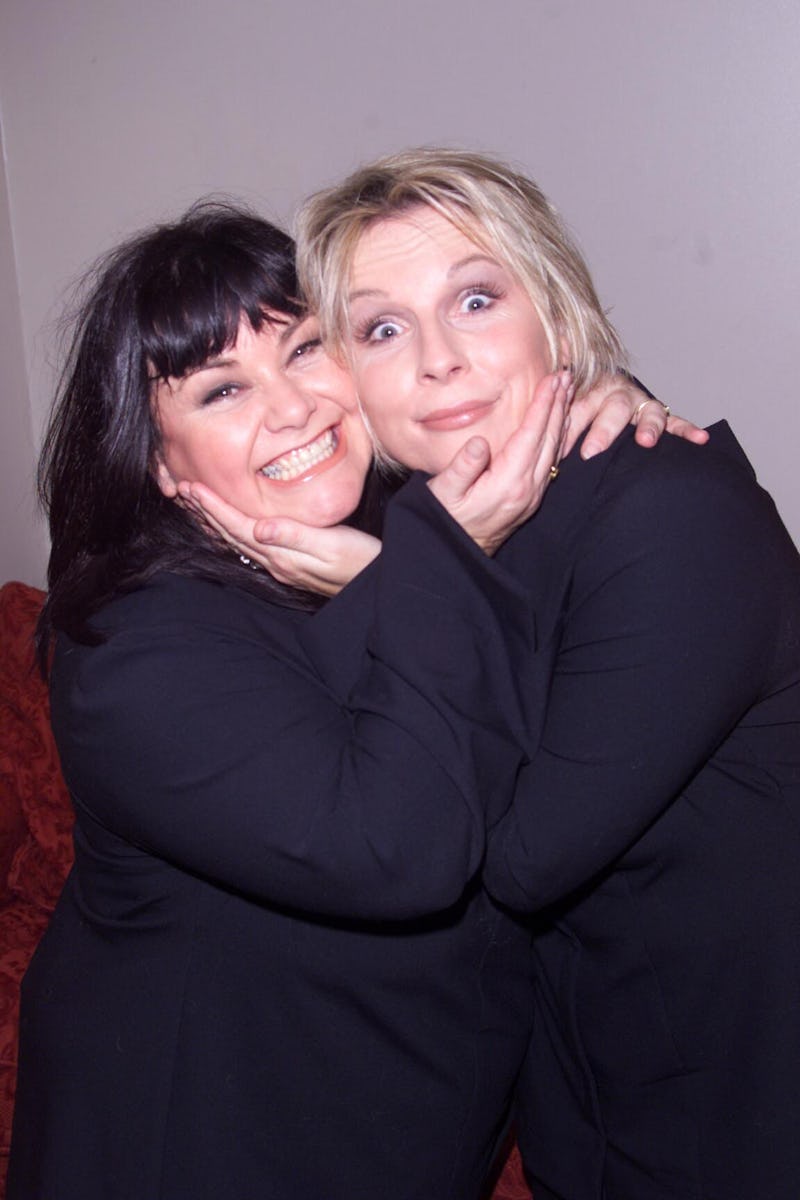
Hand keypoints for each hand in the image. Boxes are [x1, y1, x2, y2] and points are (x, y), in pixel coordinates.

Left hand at [177, 482, 380, 595]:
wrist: (375, 589)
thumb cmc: (360, 561)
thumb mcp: (330, 546)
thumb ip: (294, 536)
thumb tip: (258, 529)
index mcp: (281, 554)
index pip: (238, 526)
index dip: (214, 507)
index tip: (192, 487)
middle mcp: (275, 562)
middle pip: (230, 534)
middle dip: (205, 511)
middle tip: (181, 488)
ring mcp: (281, 565)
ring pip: (237, 541)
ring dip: (214, 521)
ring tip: (196, 503)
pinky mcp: (289, 565)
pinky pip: (250, 545)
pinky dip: (232, 531)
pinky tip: (229, 526)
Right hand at [427, 370, 570, 554]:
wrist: (456, 554)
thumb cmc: (444, 519)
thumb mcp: (442, 493)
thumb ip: (462, 468)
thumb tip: (479, 442)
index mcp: (508, 483)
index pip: (531, 435)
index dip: (543, 405)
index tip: (552, 380)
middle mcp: (527, 488)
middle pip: (550, 438)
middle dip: (559, 404)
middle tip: (566, 375)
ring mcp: (532, 495)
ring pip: (554, 449)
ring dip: (562, 418)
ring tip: (567, 391)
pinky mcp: (531, 498)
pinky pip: (550, 462)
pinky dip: (558, 437)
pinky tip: (560, 424)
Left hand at [566, 375, 708, 459]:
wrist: (595, 389)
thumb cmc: (574, 405)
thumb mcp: (560, 406)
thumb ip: (552, 415)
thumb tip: (534, 433)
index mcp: (589, 388)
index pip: (579, 407)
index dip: (570, 429)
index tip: (561, 452)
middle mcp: (617, 392)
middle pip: (613, 407)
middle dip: (603, 430)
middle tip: (591, 452)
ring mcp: (640, 403)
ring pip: (647, 411)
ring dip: (647, 427)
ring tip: (645, 442)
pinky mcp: (657, 414)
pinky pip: (675, 421)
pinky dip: (687, 429)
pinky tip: (701, 439)